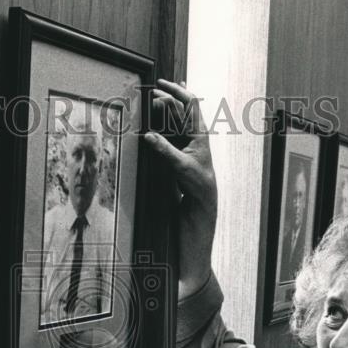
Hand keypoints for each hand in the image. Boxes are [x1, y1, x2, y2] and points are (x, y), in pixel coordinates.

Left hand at [145, 79, 216, 297]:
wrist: (192, 261)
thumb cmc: (177, 231)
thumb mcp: (164, 194)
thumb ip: (160, 171)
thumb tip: (142, 149)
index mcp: (194, 164)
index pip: (191, 125)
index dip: (181, 104)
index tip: (164, 87)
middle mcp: (203, 167)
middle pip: (197, 123)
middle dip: (180, 100)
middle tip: (160, 86)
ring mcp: (205, 180)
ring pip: (195, 139)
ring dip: (178, 116)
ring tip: (159, 99)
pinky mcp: (200, 194)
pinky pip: (183, 168)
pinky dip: (167, 152)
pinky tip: (150, 139)